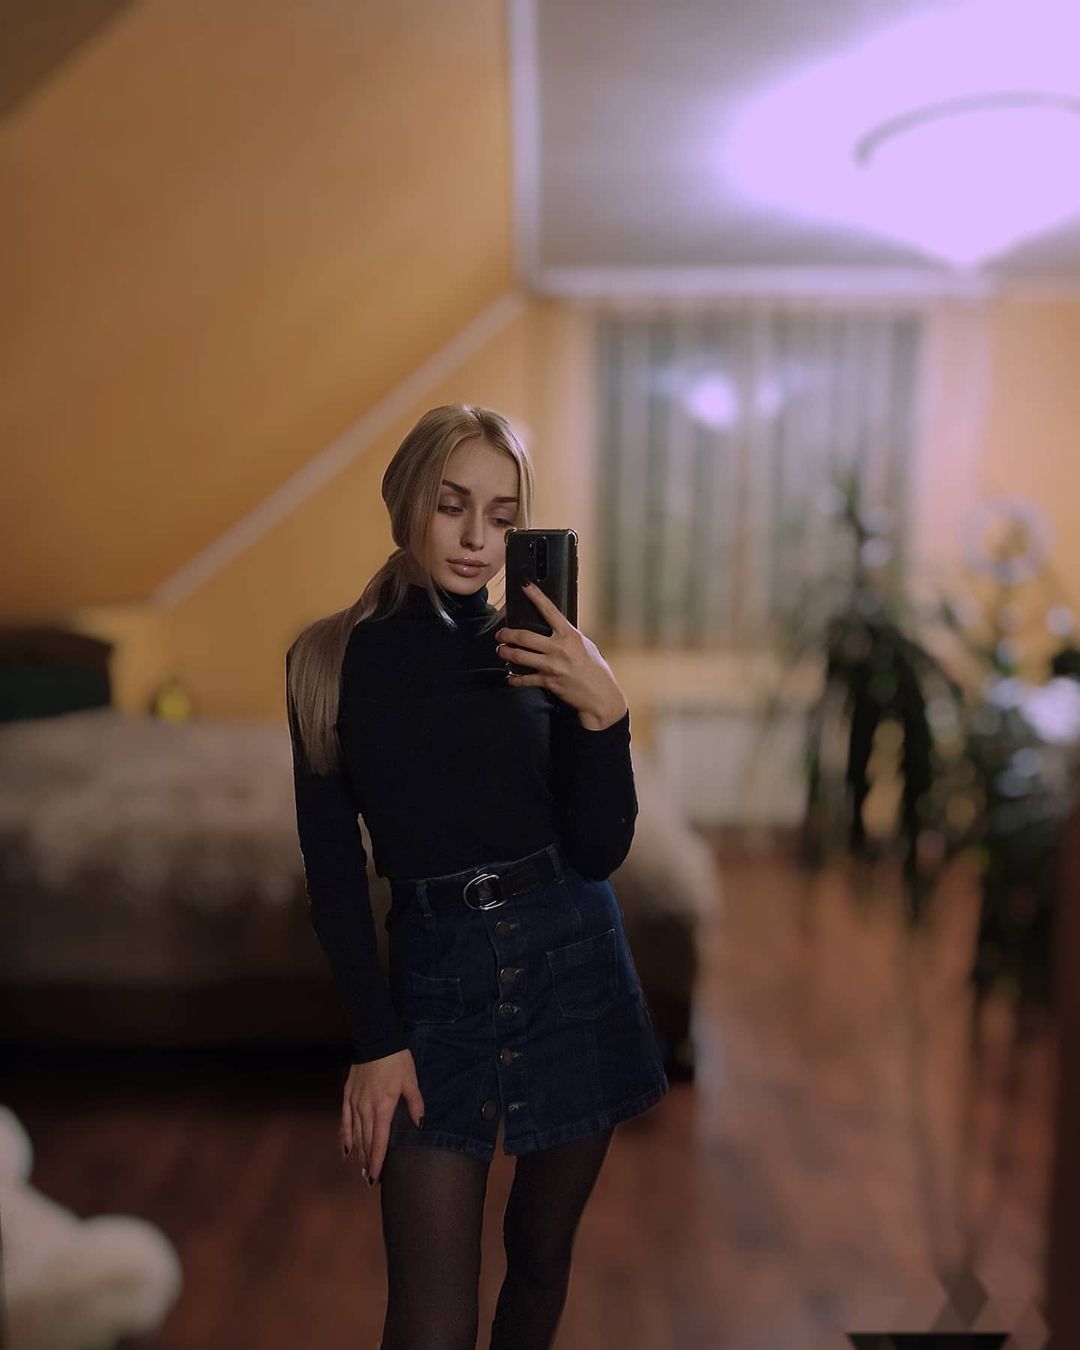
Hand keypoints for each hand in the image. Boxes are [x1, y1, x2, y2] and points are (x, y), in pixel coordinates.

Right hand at [340, 1049, 423, 1185]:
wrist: (376, 1040)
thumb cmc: (397, 1060)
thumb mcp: (411, 1080)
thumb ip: (415, 1103)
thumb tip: (421, 1124)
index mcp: (383, 1107)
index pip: (379, 1141)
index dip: (377, 1161)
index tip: (375, 1178)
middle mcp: (366, 1109)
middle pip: (366, 1141)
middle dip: (368, 1161)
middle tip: (370, 1180)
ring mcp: (354, 1102)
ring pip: (355, 1133)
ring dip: (358, 1153)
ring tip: (360, 1169)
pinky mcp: (348, 1095)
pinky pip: (345, 1120)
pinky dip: (345, 1136)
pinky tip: (346, 1149)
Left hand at [495, 581, 627, 727]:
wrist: (600, 695)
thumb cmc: (595, 669)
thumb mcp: (584, 646)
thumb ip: (568, 637)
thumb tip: (553, 629)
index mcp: (570, 635)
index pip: (549, 610)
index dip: (536, 596)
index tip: (525, 586)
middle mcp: (559, 648)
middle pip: (524, 636)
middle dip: (507, 634)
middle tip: (500, 634)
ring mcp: (552, 665)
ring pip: (519, 656)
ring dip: (505, 652)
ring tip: (501, 650)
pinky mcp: (548, 681)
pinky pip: (524, 679)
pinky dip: (514, 678)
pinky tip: (509, 677)